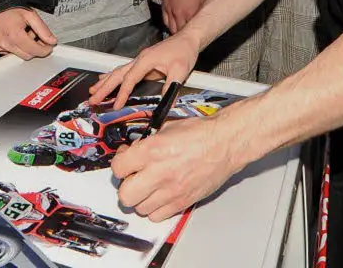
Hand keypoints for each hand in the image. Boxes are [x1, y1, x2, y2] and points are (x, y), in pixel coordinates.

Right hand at [0, 8, 57, 59]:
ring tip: (23, 34)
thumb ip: (43, 29)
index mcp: (16, 35)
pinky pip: (8, 53)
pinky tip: (14, 36)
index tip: (49, 46)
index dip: (45, 50)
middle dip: (35, 48)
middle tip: (37, 37)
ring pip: (18, 55)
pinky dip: (14, 47)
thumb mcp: (29, 14)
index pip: (36, 51)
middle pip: (27, 55)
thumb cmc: (7, 8)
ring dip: (24, 48)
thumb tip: (52, 40)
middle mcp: (6, 44)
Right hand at [88, 31, 199, 107]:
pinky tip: (106, 78)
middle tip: (92, 98)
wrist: (189, 38)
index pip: (129, 79)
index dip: (122, 93)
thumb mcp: (180, 71)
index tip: (116, 106)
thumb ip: (170, 88)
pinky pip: (124, 71)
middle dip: (104, 87)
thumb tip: (164, 105)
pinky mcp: (144, 63)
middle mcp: (140, 59)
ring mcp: (141, 61)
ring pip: (118, 71)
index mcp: (145, 60)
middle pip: (117, 74)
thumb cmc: (184, 51)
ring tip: (93, 90)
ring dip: (105, 82)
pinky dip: (113, 76)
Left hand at [113, 114, 242, 220]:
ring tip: (148, 186)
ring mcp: (171, 191)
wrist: (225, 143)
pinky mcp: (182, 202)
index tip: (125, 159)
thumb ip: (147, 142)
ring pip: (140, 208)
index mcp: (152, 150)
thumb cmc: (202, 133)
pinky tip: (160, 195)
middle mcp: (159, 173)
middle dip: (125, 185)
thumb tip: (135, 150)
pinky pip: (158, 216)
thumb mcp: (167, 127)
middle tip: (132, 176)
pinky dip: (155, 208)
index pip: (118, 168)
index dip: (119, 163)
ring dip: (140, 198)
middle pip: (125, 195)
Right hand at [161, 0, 206, 33]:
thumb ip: (201, 11)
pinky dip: (169, 25)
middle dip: (184, 36)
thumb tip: (203, 18)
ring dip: (176, 32)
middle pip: (180, 33)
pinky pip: (165, 21)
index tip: (196, 37)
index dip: (194, 35)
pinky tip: (173, 25)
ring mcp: (171, 12)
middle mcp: (179, 15)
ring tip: (180, 34)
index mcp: (191, 13)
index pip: (192, 30)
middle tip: (188, 37)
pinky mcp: (164, 8)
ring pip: (171, 29)